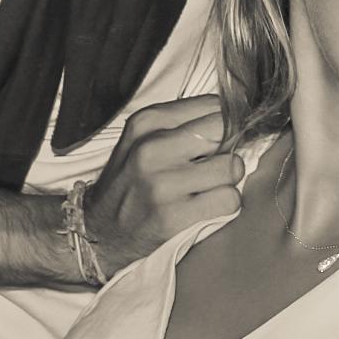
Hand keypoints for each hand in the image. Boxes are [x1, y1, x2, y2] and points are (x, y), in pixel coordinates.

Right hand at [85, 96, 241, 273]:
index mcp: (147, 122)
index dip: (228, 122)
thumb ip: (186, 122)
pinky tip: (206, 207)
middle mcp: (152, 149)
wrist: (97, 232)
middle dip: (229, 148)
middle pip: (226, 132)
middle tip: (213, 164)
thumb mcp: (145, 139)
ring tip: (206, 188)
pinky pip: (229, 200)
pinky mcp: (173, 217)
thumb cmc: (132, 182)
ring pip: (232, 167)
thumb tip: (241, 113)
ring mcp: (162, 184)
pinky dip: (225, 205)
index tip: (220, 139)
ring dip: (228, 181)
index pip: (215, 106)